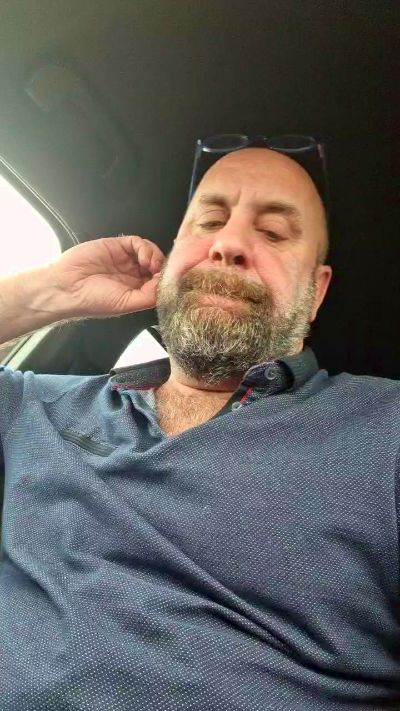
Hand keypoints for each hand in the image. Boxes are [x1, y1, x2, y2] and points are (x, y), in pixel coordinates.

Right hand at [47, 235, 165, 317]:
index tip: (170, 281)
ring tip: (150, 264)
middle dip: (164, 266)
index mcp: (137, 290)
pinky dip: (145, 247)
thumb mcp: (126, 304)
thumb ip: (149, 296)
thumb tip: (167, 286)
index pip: (160, 281)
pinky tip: (142, 257)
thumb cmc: (93, 300)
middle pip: (158, 265)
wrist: (66, 286)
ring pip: (151, 252)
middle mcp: (134, 274)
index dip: (167, 279)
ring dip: (156, 256)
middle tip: (160, 271)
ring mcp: (126, 259)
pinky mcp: (118, 245)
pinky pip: (138, 242)